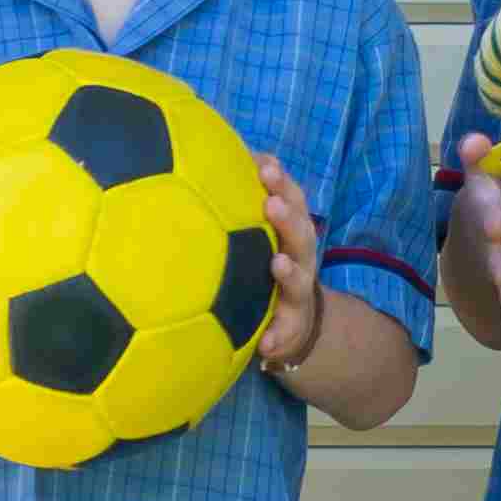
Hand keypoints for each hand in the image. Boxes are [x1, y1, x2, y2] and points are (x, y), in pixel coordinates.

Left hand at [250, 156, 328, 380]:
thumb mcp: (255, 235)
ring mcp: (297, 296)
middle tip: (271, 204)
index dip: (281, 182)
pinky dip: (277, 338)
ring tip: (277, 263)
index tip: (264, 165)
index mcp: (289, 233)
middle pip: (301, 235)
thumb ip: (237, 203)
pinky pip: (285, 336)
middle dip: (288, 218)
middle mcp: (299, 260)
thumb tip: (199, 155)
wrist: (293, 323)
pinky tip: (267, 345)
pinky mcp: (290, 331)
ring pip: (299, 282)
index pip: (291, 201)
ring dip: (289, 272)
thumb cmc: (262, 267)